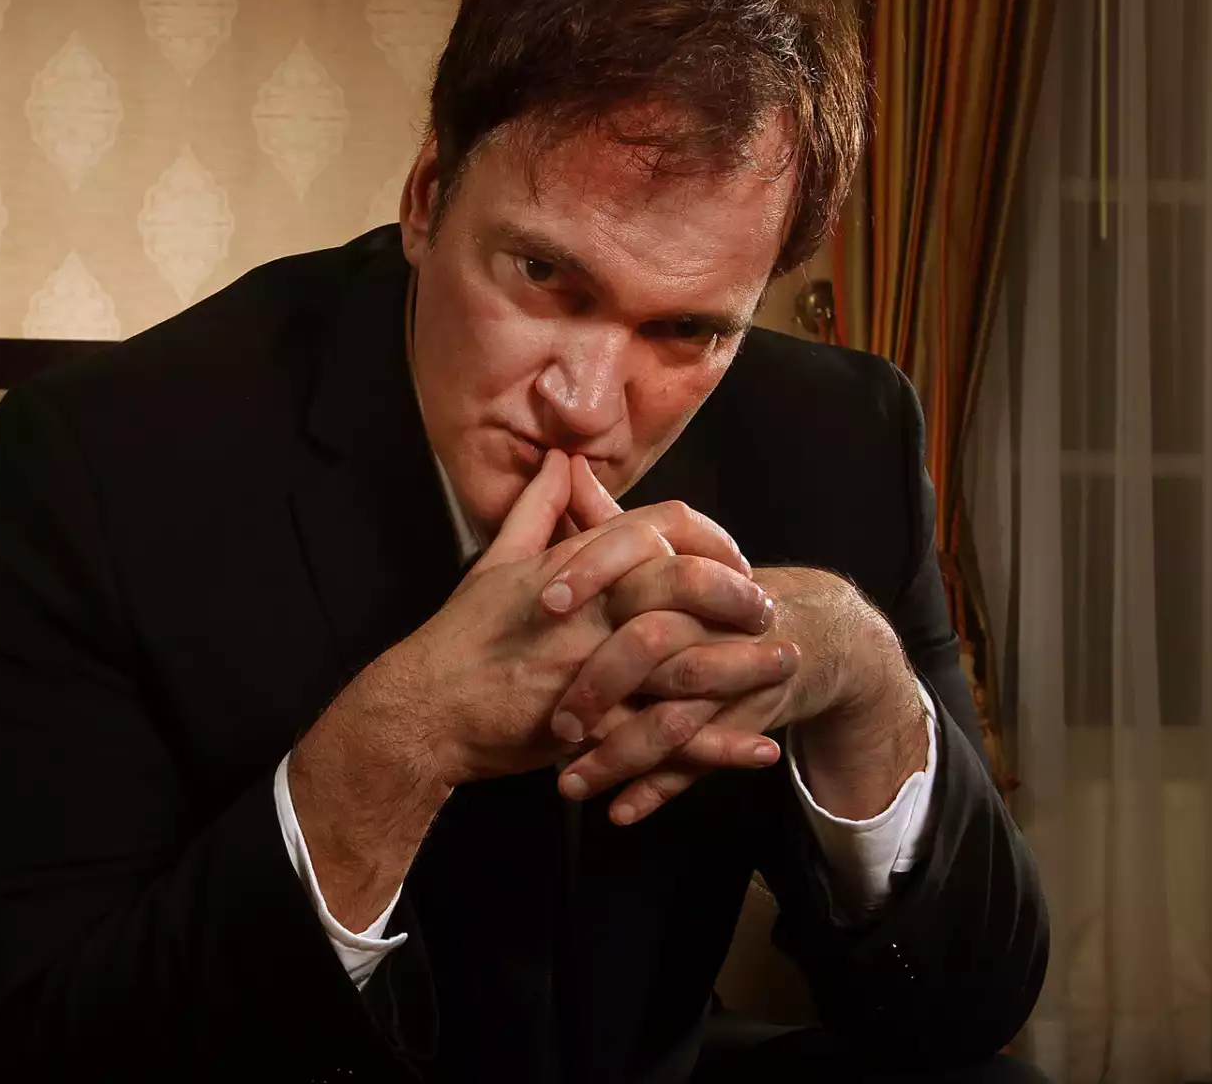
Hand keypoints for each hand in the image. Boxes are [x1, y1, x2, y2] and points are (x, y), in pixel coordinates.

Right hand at [288, 448, 771, 927]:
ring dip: (744, 666)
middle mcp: (588, 612)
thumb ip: (537, 511)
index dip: (705, 541)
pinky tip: (758, 749)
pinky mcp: (591, 729)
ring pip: (687, 661)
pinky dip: (718, 746)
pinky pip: (668, 738)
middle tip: (770, 610)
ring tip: (786, 668)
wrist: (424, 710)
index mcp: (573, 567)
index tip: (732, 561)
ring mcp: (592, 669)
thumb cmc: (460, 638)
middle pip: (685, 587)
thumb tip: (561, 461)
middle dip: (738, 597)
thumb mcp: (496, 564)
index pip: (656, 530)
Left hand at [546, 459, 919, 823]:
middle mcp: (713, 622)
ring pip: (673, 720)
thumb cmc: (720, 592)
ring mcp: (733, 676)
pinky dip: (660, 790)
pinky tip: (619, 811)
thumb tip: (564, 469)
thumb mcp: (672, 553)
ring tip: (567, 784)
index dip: (592, 576)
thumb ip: (612, 521)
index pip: (640, 564)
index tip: (544, 602)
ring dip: (620, 757)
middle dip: (600, 688)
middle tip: (551, 722)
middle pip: (655, 651)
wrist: (816, 633)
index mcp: (687, 572)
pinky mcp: (746, 723)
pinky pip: (701, 762)